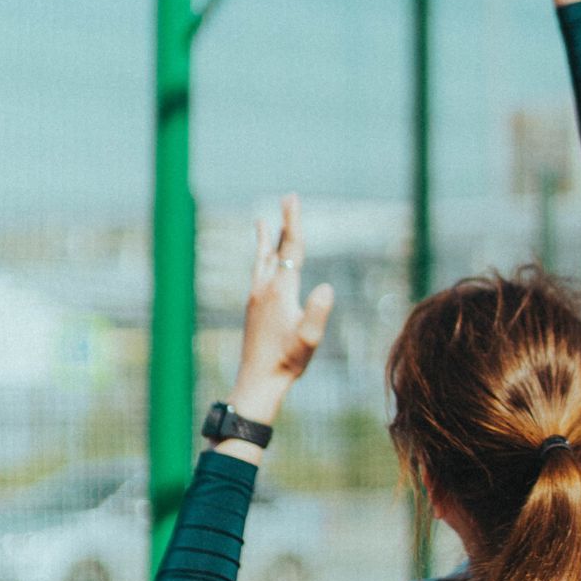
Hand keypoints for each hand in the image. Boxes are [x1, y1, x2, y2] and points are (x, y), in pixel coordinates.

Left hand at [228, 195, 333, 425]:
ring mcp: (256, 298)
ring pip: (261, 260)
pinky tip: (261, 263)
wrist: (258, 381)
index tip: (292, 199)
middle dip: (284, 223)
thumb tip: (327, 287)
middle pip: (276, 248)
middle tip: (288, 198)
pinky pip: (257, 273)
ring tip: (262, 222)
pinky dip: (260, 259)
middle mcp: (264, 288)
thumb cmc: (287, 361)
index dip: (294, 222)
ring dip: (265, 239)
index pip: (291, 249)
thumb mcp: (310, 338)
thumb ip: (318, 311)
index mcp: (280, 290)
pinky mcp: (252, 308)